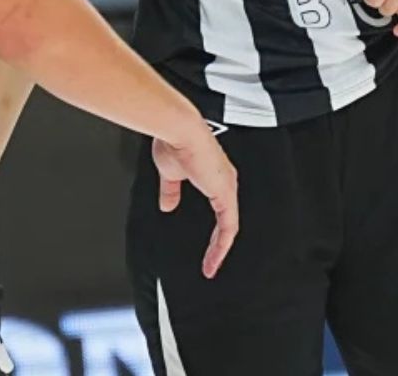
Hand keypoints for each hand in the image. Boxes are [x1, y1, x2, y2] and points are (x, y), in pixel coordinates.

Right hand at [151, 127, 238, 278]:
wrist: (179, 131)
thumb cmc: (175, 142)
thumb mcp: (170, 173)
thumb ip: (170, 190)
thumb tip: (167, 205)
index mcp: (213, 174)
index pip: (220, 207)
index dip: (213, 226)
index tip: (204, 242)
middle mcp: (224, 181)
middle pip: (228, 219)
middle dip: (219, 242)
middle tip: (211, 261)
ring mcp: (227, 188)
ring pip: (230, 226)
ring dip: (220, 248)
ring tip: (211, 265)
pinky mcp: (225, 195)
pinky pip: (229, 227)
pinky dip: (222, 245)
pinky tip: (214, 257)